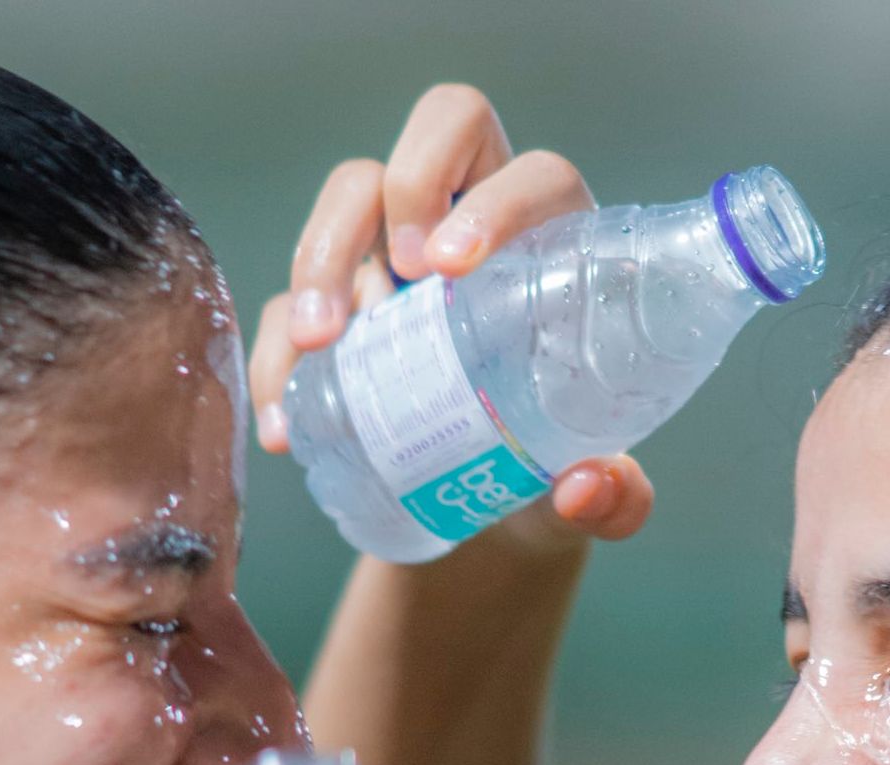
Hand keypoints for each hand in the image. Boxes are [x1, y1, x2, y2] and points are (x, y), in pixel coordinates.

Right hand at [247, 82, 653, 549]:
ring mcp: (401, 252)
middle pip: (436, 133)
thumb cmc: (560, 461)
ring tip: (315, 344)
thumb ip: (613, 495)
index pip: (533, 176)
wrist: (494, 506)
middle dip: (399, 191)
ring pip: (352, 192)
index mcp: (556, 243)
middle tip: (395, 280)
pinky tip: (282, 421)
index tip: (452, 266)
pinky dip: (276, 354)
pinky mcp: (342, 300)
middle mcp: (479, 222)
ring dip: (320, 257)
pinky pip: (290, 298)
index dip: (494, 201)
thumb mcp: (594, 483)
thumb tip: (584, 490)